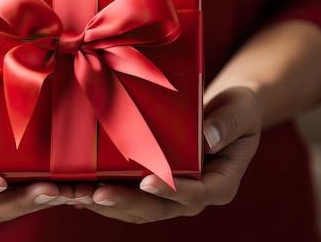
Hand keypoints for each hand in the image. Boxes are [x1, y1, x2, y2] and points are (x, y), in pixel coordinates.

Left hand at [77, 86, 260, 222]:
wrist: (229, 115)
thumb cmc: (239, 110)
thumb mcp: (242, 110)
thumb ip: (228, 124)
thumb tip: (208, 139)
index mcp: (220, 183)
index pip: (196, 193)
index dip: (171, 190)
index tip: (148, 183)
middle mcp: (195, 196)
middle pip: (159, 208)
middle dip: (126, 202)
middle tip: (97, 194)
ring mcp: (173, 196)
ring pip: (138, 209)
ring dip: (108, 204)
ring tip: (78, 195)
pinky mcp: (155, 186)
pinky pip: (129, 197)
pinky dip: (104, 195)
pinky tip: (77, 192)